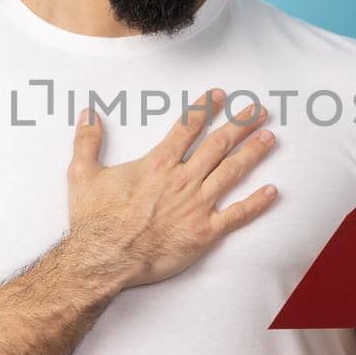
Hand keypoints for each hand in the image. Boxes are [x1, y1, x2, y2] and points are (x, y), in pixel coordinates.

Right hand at [66, 87, 278, 291]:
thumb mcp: (83, 174)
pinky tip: (272, 192)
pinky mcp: (204, 232)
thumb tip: (88, 114)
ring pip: (233, 172)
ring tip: (269, 137)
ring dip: (253, 152)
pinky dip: (257, 203)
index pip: (188, 126)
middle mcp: (183, 179)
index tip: (220, 95)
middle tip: (258, 110)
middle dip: (241, 124)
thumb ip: (87, 141)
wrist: (105, 259)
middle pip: (219, 144)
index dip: (206, 108)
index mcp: (159, 163)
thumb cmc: (95, 220)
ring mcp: (197, 205)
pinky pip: (237, 215)